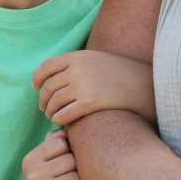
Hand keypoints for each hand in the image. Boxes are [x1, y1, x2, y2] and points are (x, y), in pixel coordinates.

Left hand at [34, 50, 154, 125]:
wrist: (144, 85)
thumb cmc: (120, 74)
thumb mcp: (97, 60)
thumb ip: (76, 64)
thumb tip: (52, 76)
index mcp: (79, 56)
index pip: (47, 67)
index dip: (38, 78)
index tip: (36, 87)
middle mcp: (78, 69)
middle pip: (48, 87)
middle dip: (43, 100)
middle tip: (45, 108)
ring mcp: (83, 86)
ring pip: (53, 103)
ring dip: (50, 112)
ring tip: (53, 116)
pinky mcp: (89, 104)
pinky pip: (63, 115)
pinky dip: (59, 120)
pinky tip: (62, 122)